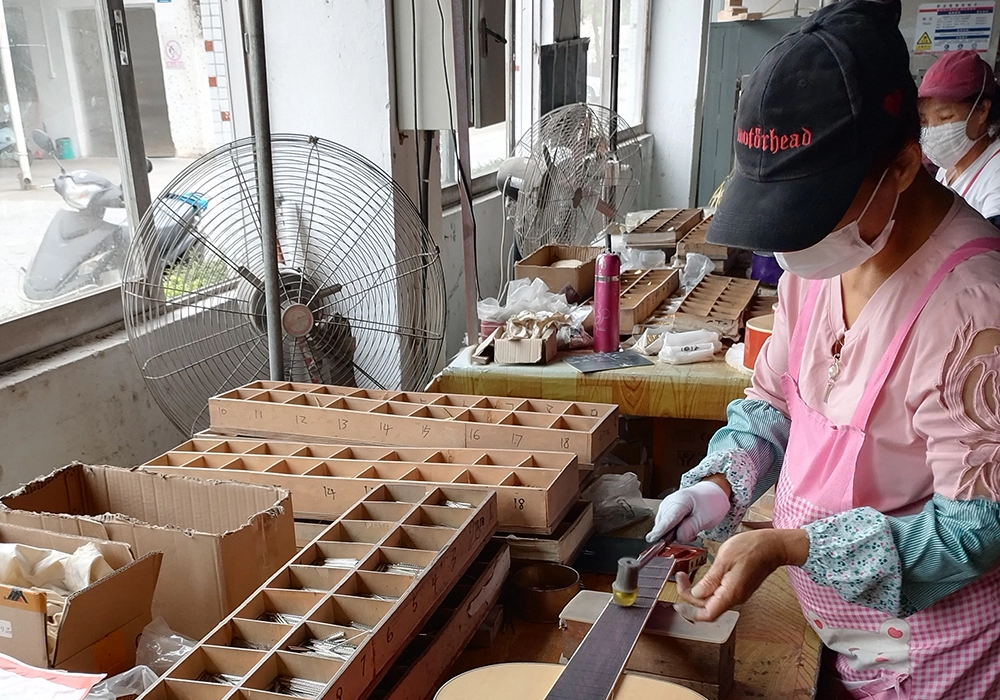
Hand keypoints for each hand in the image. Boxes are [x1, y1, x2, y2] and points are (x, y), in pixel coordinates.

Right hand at [646, 479, 731, 543]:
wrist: (711, 494)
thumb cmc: (709, 503)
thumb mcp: (706, 518)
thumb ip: (691, 528)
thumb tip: (679, 538)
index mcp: (679, 501)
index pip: (668, 519)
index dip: (660, 531)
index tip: (652, 539)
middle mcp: (668, 503)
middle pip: (664, 525)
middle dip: (673, 535)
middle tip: (691, 533)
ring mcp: (666, 507)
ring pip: (664, 528)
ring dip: (675, 533)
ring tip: (691, 527)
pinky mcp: (666, 512)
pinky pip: (667, 527)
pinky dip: (675, 531)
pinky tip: (686, 527)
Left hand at [675, 528, 809, 621]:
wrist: (773, 546)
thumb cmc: (752, 548)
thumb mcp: (725, 558)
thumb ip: (710, 579)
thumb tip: (696, 595)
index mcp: (731, 593)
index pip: (707, 615)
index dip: (690, 613)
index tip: (677, 603)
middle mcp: (735, 597)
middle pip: (708, 608)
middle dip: (690, 596)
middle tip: (681, 578)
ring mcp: (738, 593)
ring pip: (714, 601)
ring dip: (698, 593)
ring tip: (688, 577)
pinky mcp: (740, 588)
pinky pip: (721, 594)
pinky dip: (708, 589)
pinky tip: (703, 578)